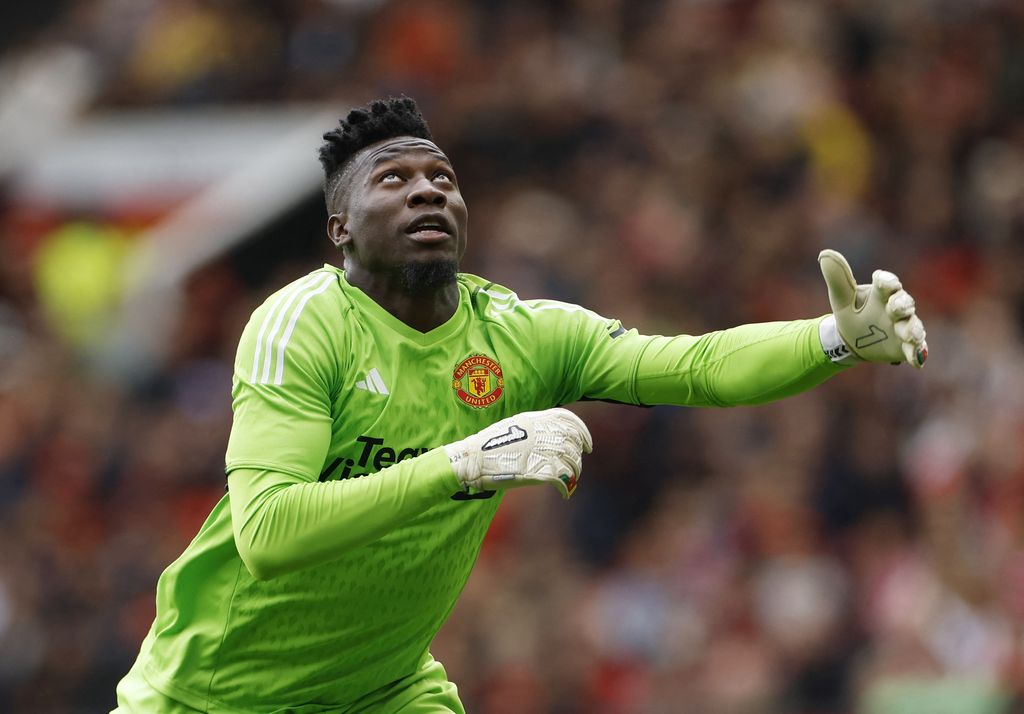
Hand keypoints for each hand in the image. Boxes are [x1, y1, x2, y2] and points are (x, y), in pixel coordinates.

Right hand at [444, 408, 592, 498]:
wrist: (473, 460)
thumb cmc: (487, 447)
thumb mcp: (512, 427)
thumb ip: (532, 430)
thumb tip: (548, 436)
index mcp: (536, 420)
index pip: (569, 420)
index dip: (583, 432)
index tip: (588, 444)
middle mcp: (543, 433)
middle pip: (574, 442)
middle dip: (578, 454)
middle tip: (576, 465)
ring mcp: (543, 451)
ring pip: (573, 462)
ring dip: (574, 472)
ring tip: (568, 480)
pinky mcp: (541, 471)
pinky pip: (565, 479)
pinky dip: (567, 488)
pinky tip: (564, 494)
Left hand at [818, 249, 927, 367]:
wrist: (850, 340)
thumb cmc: (849, 313)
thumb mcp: (842, 298)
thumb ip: (837, 278)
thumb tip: (824, 254)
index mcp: (882, 292)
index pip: (888, 283)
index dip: (888, 281)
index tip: (884, 282)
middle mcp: (897, 307)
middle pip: (905, 303)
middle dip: (902, 305)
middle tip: (894, 308)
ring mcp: (904, 326)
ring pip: (914, 326)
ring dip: (914, 330)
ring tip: (910, 335)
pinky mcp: (907, 345)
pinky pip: (916, 349)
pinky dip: (917, 353)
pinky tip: (917, 360)